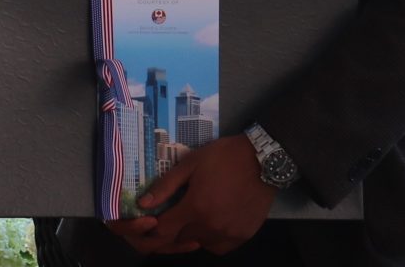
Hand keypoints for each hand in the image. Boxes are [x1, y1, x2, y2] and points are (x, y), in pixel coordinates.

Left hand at [104, 135, 276, 255]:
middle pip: (181, 239)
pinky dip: (211, 240)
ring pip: (200, 244)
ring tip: (194, 216)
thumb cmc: (222, 158)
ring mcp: (229, 234)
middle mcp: (211, 226)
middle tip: (174, 213)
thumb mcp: (189, 164)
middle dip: (172, 230)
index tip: (152, 219)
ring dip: (192, 234)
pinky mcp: (244, 236)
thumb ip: (165, 185)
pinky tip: (211, 223)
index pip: (164, 230)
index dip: (153, 227)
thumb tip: (143, 203)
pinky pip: (219, 247)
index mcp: (195, 208)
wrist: (262, 160)